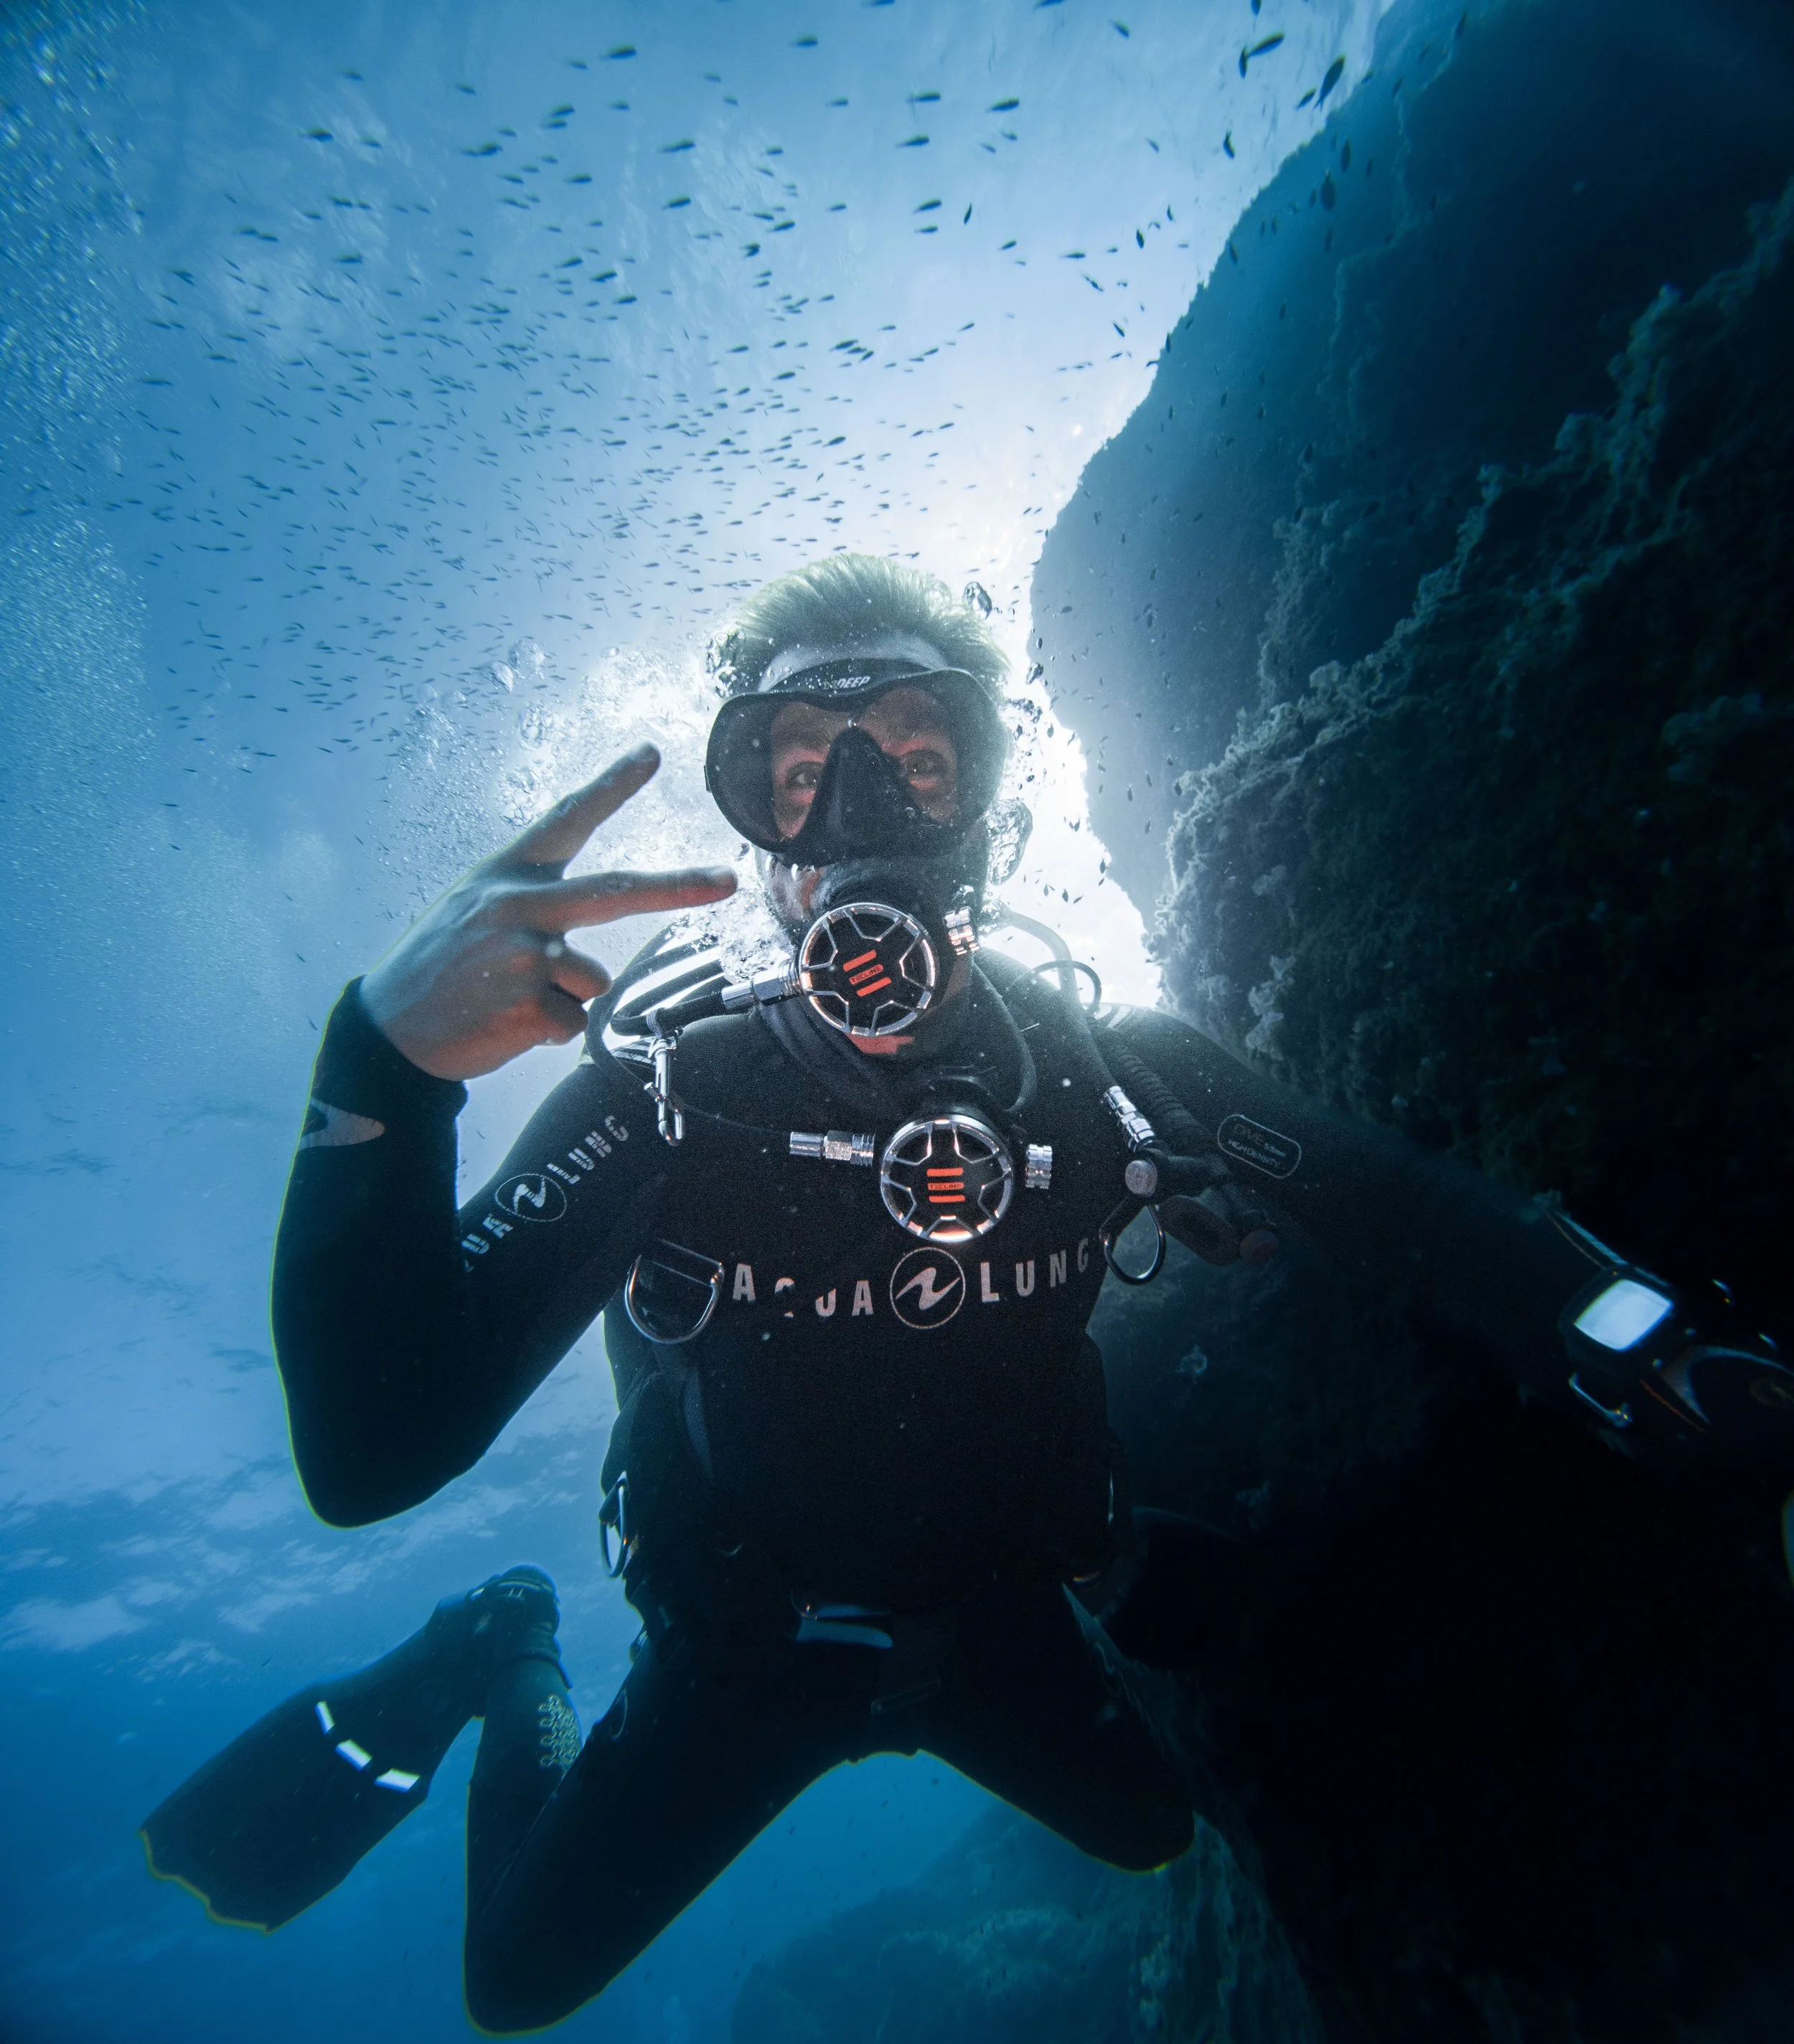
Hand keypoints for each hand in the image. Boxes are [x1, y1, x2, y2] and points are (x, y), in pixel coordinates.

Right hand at [360, 744, 736, 1079]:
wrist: (389, 1032)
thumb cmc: (439, 969)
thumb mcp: (471, 910)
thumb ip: (529, 903)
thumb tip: (588, 928)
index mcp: (505, 875)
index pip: (565, 820)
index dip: (610, 785)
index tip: (650, 754)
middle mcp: (517, 905)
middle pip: (617, 891)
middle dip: (680, 887)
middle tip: (727, 880)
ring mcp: (522, 955)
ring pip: (593, 980)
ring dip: (564, 999)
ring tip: (509, 999)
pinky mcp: (526, 1004)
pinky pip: (572, 1021)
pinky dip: (547, 1031)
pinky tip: (503, 1023)